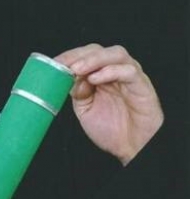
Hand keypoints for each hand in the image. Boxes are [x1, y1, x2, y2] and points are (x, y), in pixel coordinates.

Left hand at [55, 44, 162, 164]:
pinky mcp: (143, 86)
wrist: (132, 148)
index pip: (85, 55)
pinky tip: (95, 79)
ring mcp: (130, 77)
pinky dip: (111, 71)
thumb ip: (77, 92)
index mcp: (101, 75)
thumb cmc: (113, 129)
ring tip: (78, 69)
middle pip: (98, 50)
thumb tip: (69, 77)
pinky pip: (129, 71)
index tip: (55, 63)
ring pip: (116, 54)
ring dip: (94, 59)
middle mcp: (116, 71)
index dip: (70, 56)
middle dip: (79, 55)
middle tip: (66, 65)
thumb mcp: (85, 109)